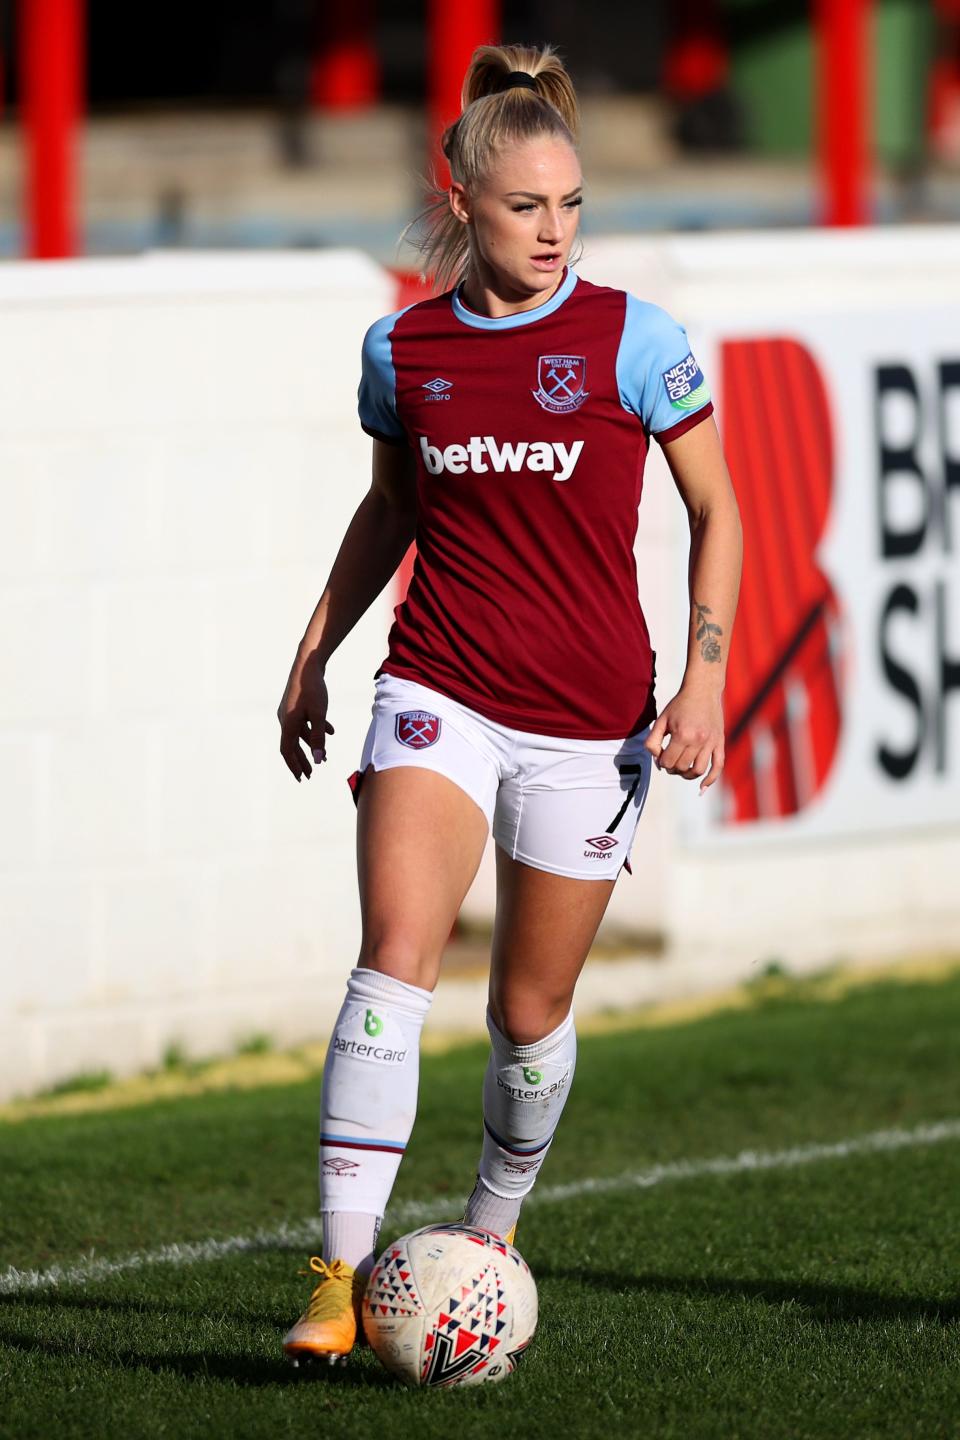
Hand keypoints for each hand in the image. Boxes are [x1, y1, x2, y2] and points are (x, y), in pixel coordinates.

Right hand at [277, 650, 334, 782]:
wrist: (308, 664)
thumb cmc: (312, 688)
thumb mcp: (318, 714)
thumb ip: (318, 737)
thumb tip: (317, 759)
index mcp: (287, 724)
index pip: (287, 751)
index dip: (294, 766)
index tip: (302, 778)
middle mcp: (285, 719)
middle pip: (292, 745)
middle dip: (302, 760)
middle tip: (310, 775)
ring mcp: (289, 711)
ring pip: (300, 734)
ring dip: (311, 745)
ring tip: (324, 757)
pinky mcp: (296, 704)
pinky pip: (304, 722)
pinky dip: (315, 729)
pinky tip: (331, 732)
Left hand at [643, 684, 724, 793]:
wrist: (703, 690)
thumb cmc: (680, 705)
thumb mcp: (661, 720)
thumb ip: (653, 740)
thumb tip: (657, 759)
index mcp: (682, 735)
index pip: (668, 761)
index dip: (662, 762)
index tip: (661, 756)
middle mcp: (698, 740)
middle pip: (682, 767)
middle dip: (672, 769)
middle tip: (670, 762)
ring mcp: (711, 742)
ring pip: (698, 770)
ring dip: (687, 775)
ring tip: (681, 770)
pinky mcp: (720, 742)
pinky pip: (718, 766)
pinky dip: (710, 779)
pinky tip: (702, 788)